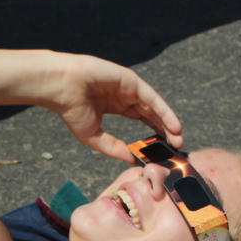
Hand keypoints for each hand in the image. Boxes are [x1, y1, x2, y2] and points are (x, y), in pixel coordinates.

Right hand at [44, 54, 183, 161]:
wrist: (62, 87)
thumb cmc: (71, 109)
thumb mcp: (94, 137)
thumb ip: (114, 148)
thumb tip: (132, 159)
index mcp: (116, 106)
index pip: (141, 120)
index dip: (154, 133)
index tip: (164, 148)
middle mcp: (125, 96)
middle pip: (152, 115)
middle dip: (165, 130)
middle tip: (176, 147)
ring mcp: (129, 87)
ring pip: (155, 108)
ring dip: (168, 123)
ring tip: (179, 139)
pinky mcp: (131, 81)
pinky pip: (153, 99)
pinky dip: (165, 112)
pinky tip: (174, 126)